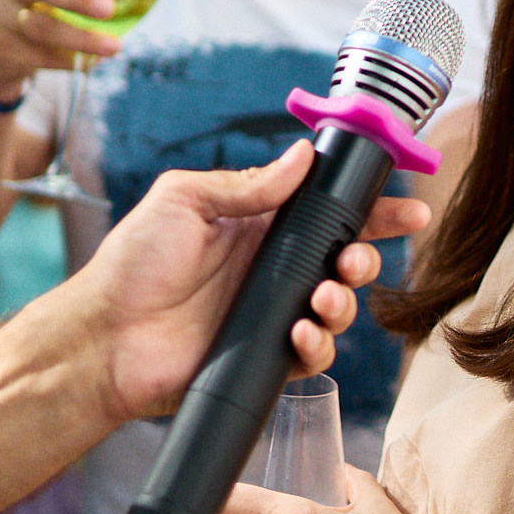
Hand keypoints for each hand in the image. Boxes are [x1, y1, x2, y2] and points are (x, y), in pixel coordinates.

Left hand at [74, 145, 432, 427]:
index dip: (374, 210)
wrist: (104, 337)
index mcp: (260, 224)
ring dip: (344, 301)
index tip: (410, 210)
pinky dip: (318, 343)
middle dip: (366, 258)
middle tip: (353, 261)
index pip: (328, 210)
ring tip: (321, 299)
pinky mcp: (266, 357)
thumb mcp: (183, 200)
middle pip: (346, 260)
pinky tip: (299, 334)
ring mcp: (272, 313)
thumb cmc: (132, 263)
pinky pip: (314, 352)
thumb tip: (303, 157)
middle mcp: (273, 268)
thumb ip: (246, 184)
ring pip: (338, 307)